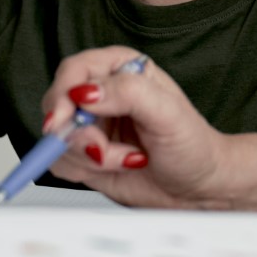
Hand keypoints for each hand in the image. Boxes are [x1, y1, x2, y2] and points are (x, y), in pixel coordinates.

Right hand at [40, 46, 230, 206]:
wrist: (199, 187)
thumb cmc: (193, 145)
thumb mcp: (168, 114)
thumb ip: (129, 93)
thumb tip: (87, 92)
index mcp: (122, 68)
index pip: (74, 71)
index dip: (63, 94)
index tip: (64, 119)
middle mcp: (103, 93)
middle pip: (57, 104)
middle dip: (76, 134)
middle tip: (101, 150)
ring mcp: (92, 125)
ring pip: (58, 138)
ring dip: (88, 156)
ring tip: (128, 159)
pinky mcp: (85, 154)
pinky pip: (61, 162)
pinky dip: (85, 171)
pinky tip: (119, 167)